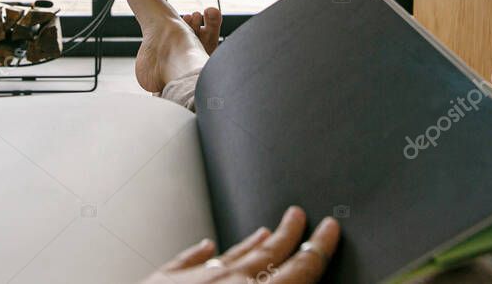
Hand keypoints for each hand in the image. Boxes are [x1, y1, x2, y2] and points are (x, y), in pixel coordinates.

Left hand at [140, 206, 339, 282]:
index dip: (318, 250)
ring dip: (251, 243)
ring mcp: (194, 280)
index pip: (297, 271)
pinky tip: (206, 246)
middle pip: (266, 254)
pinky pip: (188, 262)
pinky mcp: (162, 283)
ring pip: (230, 255)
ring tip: (265, 230)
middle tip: (299, 214)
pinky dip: (201, 253)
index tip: (329, 229)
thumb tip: (296, 282)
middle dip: (288, 234)